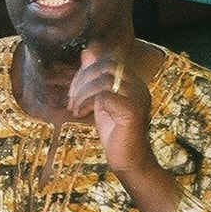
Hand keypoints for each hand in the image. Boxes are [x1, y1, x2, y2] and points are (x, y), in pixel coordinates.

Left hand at [67, 43, 156, 174]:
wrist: (128, 160)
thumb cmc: (114, 131)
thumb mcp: (99, 100)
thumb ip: (94, 77)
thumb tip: (87, 51)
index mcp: (132, 81)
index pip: (108, 60)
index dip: (86, 69)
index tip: (74, 90)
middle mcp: (138, 86)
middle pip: (107, 66)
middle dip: (82, 79)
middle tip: (72, 100)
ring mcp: (137, 98)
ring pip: (104, 80)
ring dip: (82, 93)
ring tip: (74, 108)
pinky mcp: (132, 112)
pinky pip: (105, 97)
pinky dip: (87, 103)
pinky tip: (80, 115)